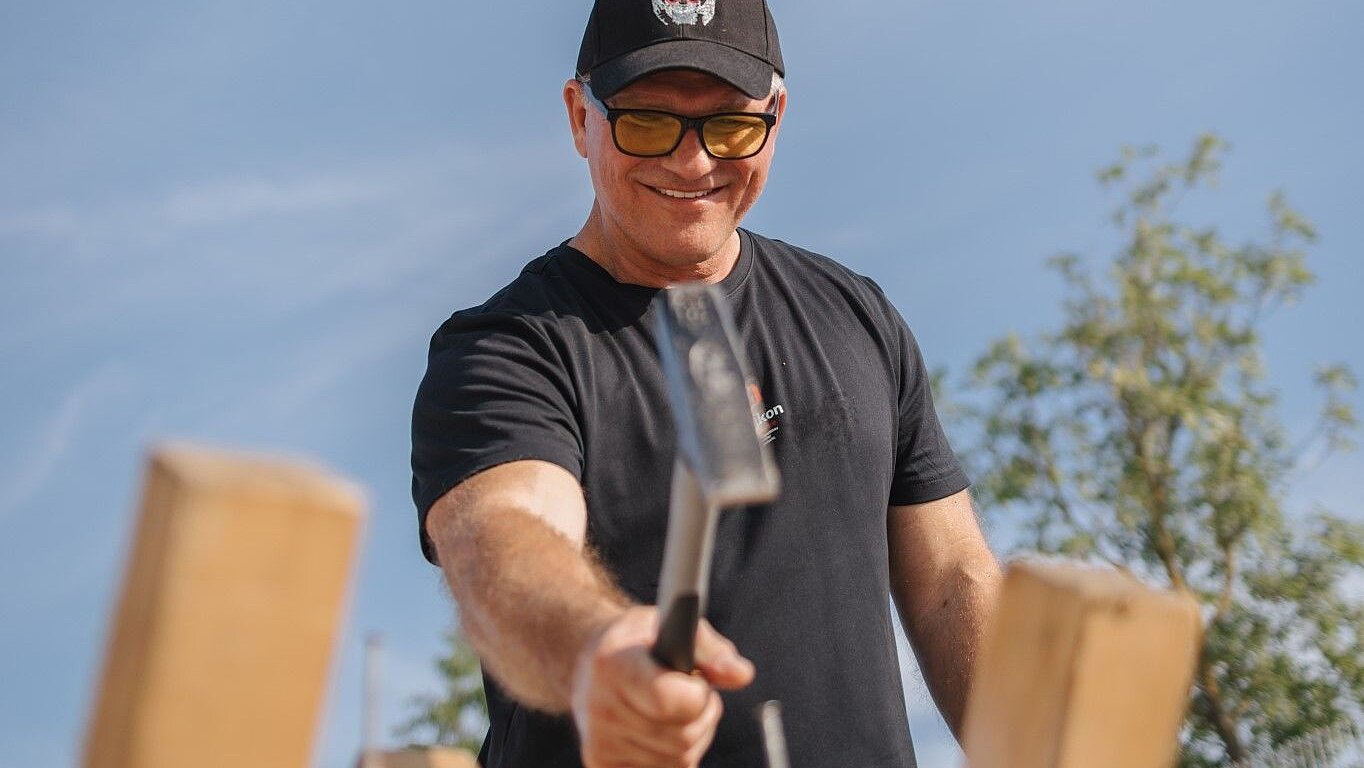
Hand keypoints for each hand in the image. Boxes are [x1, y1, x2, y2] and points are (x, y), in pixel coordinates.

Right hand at [571, 606, 754, 766]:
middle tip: (690, 692)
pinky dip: (675, 756)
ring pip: (680, 759)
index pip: (670, 701)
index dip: (698, 694)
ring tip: (673, 709)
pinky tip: (660, 730)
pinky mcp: (601, 766)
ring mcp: (599, 743)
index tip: (696, 679)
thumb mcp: (675, 628)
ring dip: (692, 736)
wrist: (591, 663)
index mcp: (613, 664)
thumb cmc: (641, 642)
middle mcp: (599, 707)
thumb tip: (741, 675)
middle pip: (682, 737)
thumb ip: (713, 651)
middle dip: (702, 715)